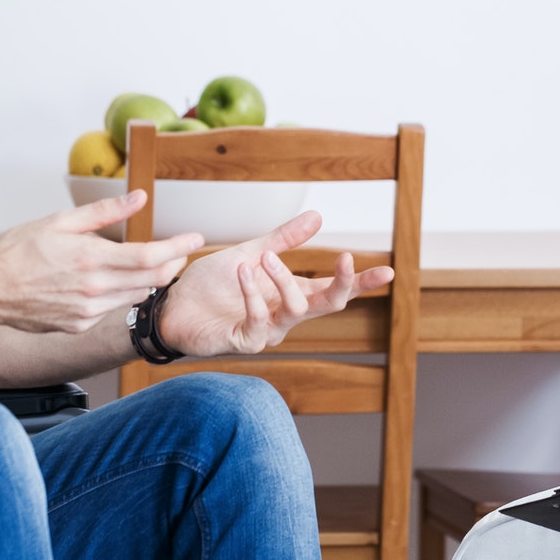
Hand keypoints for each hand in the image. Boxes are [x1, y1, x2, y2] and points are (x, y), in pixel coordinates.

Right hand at [0, 191, 201, 333]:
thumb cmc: (18, 250)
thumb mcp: (61, 221)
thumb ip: (104, 213)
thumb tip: (139, 197)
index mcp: (92, 258)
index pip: (150, 256)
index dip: (178, 247)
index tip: (195, 238)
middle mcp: (94, 289)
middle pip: (151, 279)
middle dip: (171, 264)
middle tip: (178, 251)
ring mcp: (88, 311)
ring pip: (135, 296)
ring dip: (148, 280)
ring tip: (145, 263)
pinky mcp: (79, 324)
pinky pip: (111, 308)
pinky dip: (118, 294)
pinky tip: (105, 282)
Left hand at [158, 210, 394, 357]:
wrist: (171, 307)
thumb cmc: (210, 286)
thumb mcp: (249, 253)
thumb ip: (283, 240)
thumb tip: (318, 217)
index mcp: (290, 294)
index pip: (334, 290)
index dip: (361, 282)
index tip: (388, 271)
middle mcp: (285, 316)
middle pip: (327, 305)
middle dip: (340, 283)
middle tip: (344, 258)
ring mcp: (266, 332)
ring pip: (295, 310)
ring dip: (283, 279)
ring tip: (263, 257)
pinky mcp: (243, 342)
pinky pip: (259, 320)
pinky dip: (254, 293)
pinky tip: (244, 272)